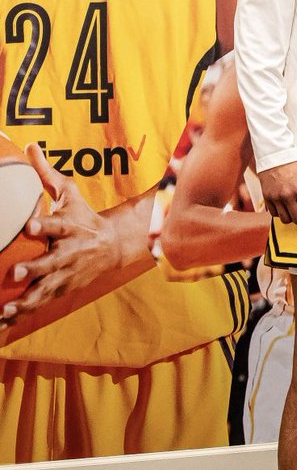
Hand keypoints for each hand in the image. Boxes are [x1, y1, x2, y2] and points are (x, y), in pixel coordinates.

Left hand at [1, 144, 126, 324]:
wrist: (113, 247)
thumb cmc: (84, 217)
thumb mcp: (70, 194)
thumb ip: (47, 174)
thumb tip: (30, 145)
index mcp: (71, 227)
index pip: (57, 225)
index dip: (44, 226)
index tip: (30, 226)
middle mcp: (70, 253)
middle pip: (52, 262)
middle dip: (36, 269)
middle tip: (17, 273)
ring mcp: (67, 275)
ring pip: (46, 291)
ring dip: (25, 302)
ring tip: (6, 310)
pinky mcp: (62, 291)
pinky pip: (39, 305)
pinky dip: (21, 315)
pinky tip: (1, 324)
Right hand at [259, 161, 296, 223]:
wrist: (276, 157)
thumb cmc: (294, 166)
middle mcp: (288, 196)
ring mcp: (276, 198)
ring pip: (285, 220)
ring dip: (292, 219)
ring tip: (295, 212)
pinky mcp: (267, 198)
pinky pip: (274, 214)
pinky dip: (281, 214)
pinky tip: (285, 208)